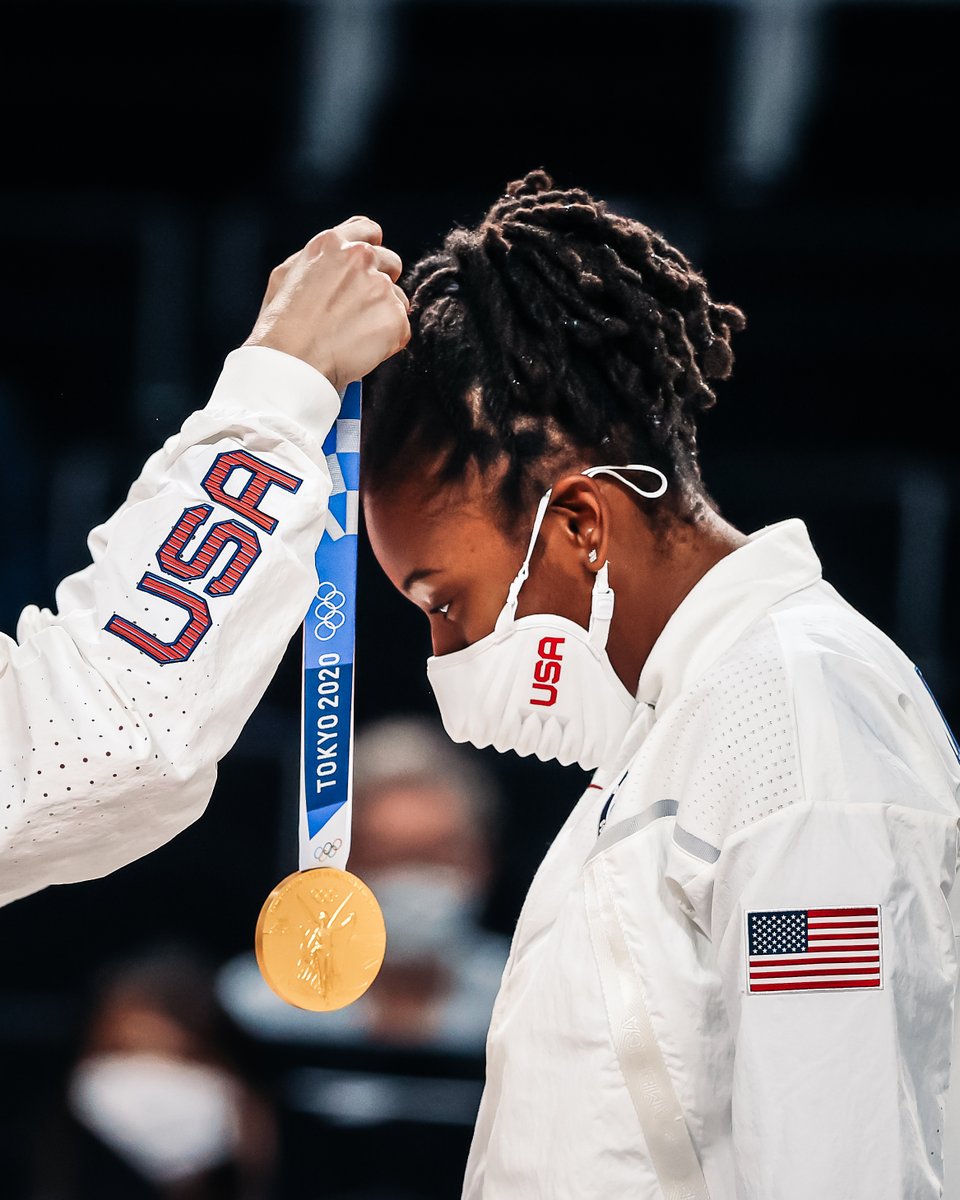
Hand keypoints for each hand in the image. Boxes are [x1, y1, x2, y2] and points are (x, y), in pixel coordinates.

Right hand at [243, 216, 410, 391]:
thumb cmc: (280, 326)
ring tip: (354, 336)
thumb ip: (318, 260)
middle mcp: (359, 257)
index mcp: (331, 243)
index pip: (368, 230)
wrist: (291, 361)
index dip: (372, 249)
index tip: (370, 266)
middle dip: (381, 283)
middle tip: (362, 309)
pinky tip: (363, 350)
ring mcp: (380, 286)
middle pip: (391, 262)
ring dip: (383, 315)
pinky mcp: (395, 317)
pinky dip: (388, 341)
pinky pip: (402, 329)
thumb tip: (337, 261)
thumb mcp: (286, 275)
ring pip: (397, 298)